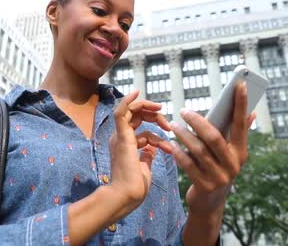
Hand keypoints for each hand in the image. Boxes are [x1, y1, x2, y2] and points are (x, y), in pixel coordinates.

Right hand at [109, 90, 172, 214]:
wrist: (126, 196)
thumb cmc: (135, 187)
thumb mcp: (144, 167)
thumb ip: (147, 155)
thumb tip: (153, 149)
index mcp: (126, 144)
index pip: (138, 124)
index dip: (152, 121)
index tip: (166, 127)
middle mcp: (121, 138)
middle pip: (135, 115)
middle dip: (153, 114)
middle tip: (167, 125)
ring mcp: (120, 137)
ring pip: (130, 111)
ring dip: (149, 110)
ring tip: (164, 121)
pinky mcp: (122, 137)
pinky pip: (121, 113)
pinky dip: (128, 101)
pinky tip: (136, 92)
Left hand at [171, 82, 255, 215]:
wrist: (210, 203)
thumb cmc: (217, 168)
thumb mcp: (229, 153)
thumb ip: (237, 133)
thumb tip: (252, 112)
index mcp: (241, 152)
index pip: (241, 124)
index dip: (241, 104)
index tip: (240, 84)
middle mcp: (234, 164)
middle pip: (214, 137)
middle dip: (198, 121)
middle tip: (184, 110)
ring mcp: (220, 177)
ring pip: (199, 151)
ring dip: (184, 135)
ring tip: (173, 125)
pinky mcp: (205, 186)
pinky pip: (189, 165)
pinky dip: (179, 153)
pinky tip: (170, 144)